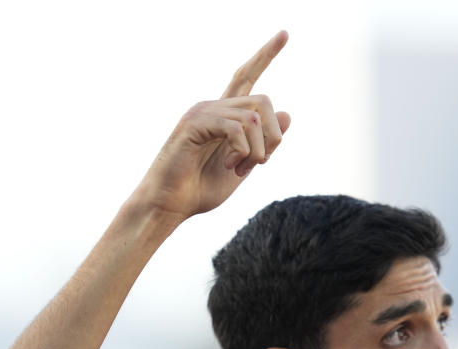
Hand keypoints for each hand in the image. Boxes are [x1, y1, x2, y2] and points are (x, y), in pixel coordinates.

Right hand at [130, 31, 291, 220]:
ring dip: (258, 151)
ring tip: (239, 168)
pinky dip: (243, 151)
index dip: (265, 55)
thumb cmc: (201, 188)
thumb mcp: (244, 166)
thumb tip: (286, 113)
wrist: (171, 205)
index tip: (284, 33)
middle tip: (258, 164)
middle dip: (274, 137)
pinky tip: (231, 166)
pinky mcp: (194, 124)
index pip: (247, 76)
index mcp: (225, 115)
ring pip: (254, 117)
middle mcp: (214, 106)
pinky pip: (237, 127)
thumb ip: (264, 143)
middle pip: (263, 101)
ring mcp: (202, 112)